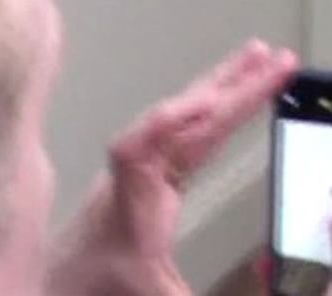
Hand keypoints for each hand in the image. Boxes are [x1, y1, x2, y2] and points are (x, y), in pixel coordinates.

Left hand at [47, 38, 299, 295]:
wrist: (56, 291)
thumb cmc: (96, 289)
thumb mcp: (152, 295)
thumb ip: (189, 292)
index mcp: (129, 209)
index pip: (138, 153)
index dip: (169, 123)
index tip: (209, 102)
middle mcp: (133, 182)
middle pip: (179, 122)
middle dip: (228, 88)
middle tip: (274, 60)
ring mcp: (141, 176)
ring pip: (182, 121)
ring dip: (222, 87)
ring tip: (260, 58)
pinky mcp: (149, 180)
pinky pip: (183, 136)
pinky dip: (210, 111)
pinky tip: (228, 97)